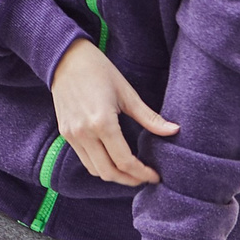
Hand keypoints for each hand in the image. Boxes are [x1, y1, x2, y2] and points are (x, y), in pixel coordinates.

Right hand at [50, 38, 176, 185]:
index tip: (155, 176)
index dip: (142, 173)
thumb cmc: (99, 70)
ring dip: (114, 175)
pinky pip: (84, 159)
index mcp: (102, 123)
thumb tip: (174, 130)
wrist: (65, 59)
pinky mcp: (65, 134)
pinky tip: (113, 159)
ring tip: (131, 171)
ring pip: (94, 170)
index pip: (124, 161)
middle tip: (145, 178)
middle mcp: (84, 133)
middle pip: (108, 172)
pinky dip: (100, 165)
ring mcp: (72, 135)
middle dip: (129, 180)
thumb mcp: (127, 93)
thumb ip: (149, 117)